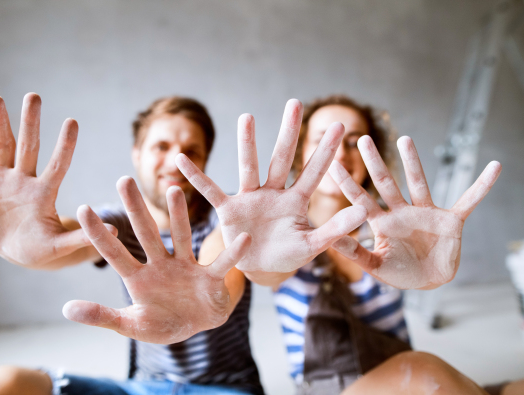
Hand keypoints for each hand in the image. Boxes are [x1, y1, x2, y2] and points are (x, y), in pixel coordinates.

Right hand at [0, 93, 100, 267]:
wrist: (14, 250)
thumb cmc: (40, 248)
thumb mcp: (60, 246)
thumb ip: (82, 236)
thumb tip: (116, 230)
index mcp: (45, 192)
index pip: (58, 164)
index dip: (65, 145)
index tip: (72, 121)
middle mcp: (25, 179)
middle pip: (29, 146)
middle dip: (30, 122)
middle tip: (34, 95)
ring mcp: (2, 180)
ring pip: (1, 146)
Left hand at [63, 177, 251, 343]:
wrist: (197, 328)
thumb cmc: (162, 323)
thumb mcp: (131, 325)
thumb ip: (102, 316)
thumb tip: (65, 308)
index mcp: (138, 278)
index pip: (114, 253)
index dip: (99, 234)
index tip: (83, 208)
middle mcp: (161, 265)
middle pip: (146, 233)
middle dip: (135, 208)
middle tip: (123, 179)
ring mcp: (186, 267)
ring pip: (181, 237)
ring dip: (179, 216)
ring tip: (174, 190)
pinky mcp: (210, 277)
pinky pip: (221, 263)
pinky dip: (232, 253)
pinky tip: (242, 237)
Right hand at [175, 99, 366, 272]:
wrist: (259, 268)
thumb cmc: (288, 255)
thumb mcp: (313, 245)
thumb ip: (335, 229)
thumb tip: (363, 211)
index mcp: (296, 201)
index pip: (314, 171)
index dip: (326, 150)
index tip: (339, 125)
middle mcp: (273, 193)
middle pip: (282, 158)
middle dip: (289, 132)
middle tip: (295, 103)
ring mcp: (250, 198)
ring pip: (249, 167)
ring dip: (248, 143)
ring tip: (247, 117)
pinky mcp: (229, 210)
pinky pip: (211, 191)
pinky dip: (197, 177)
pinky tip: (181, 161)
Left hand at [329, 135, 500, 289]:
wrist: (429, 282)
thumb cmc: (401, 273)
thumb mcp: (375, 266)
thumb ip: (356, 253)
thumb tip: (332, 241)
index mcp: (382, 223)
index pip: (360, 199)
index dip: (348, 183)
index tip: (332, 164)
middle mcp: (401, 212)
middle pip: (385, 183)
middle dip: (374, 162)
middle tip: (362, 139)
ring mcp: (425, 213)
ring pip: (417, 182)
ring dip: (411, 162)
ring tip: (404, 139)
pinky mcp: (449, 220)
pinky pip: (468, 200)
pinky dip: (482, 186)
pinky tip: (493, 167)